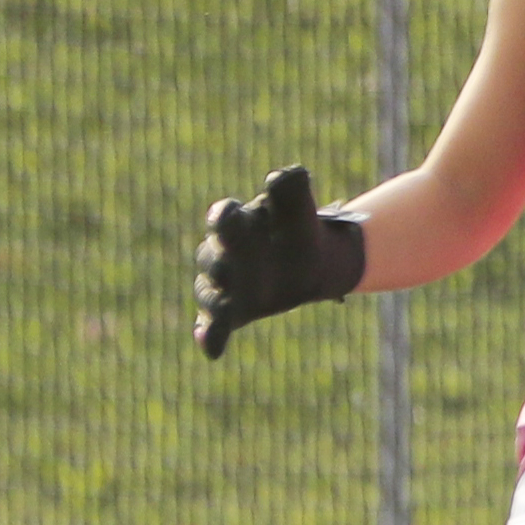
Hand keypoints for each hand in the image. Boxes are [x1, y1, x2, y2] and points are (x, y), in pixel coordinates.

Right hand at [193, 164, 366, 357]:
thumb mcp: (299, 207)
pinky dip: (210, 336)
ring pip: (209, 291)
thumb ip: (292, 187)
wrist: (315, 260)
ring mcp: (223, 284)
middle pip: (213, 258)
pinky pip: (214, 325)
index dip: (225, 217)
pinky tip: (210, 350)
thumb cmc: (298, 228)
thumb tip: (287, 174)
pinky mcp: (230, 310)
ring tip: (223, 304)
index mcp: (235, 224)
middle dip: (223, 260)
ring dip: (215, 297)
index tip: (226, 212)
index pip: (223, 220)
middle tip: (234, 263)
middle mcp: (221, 253)